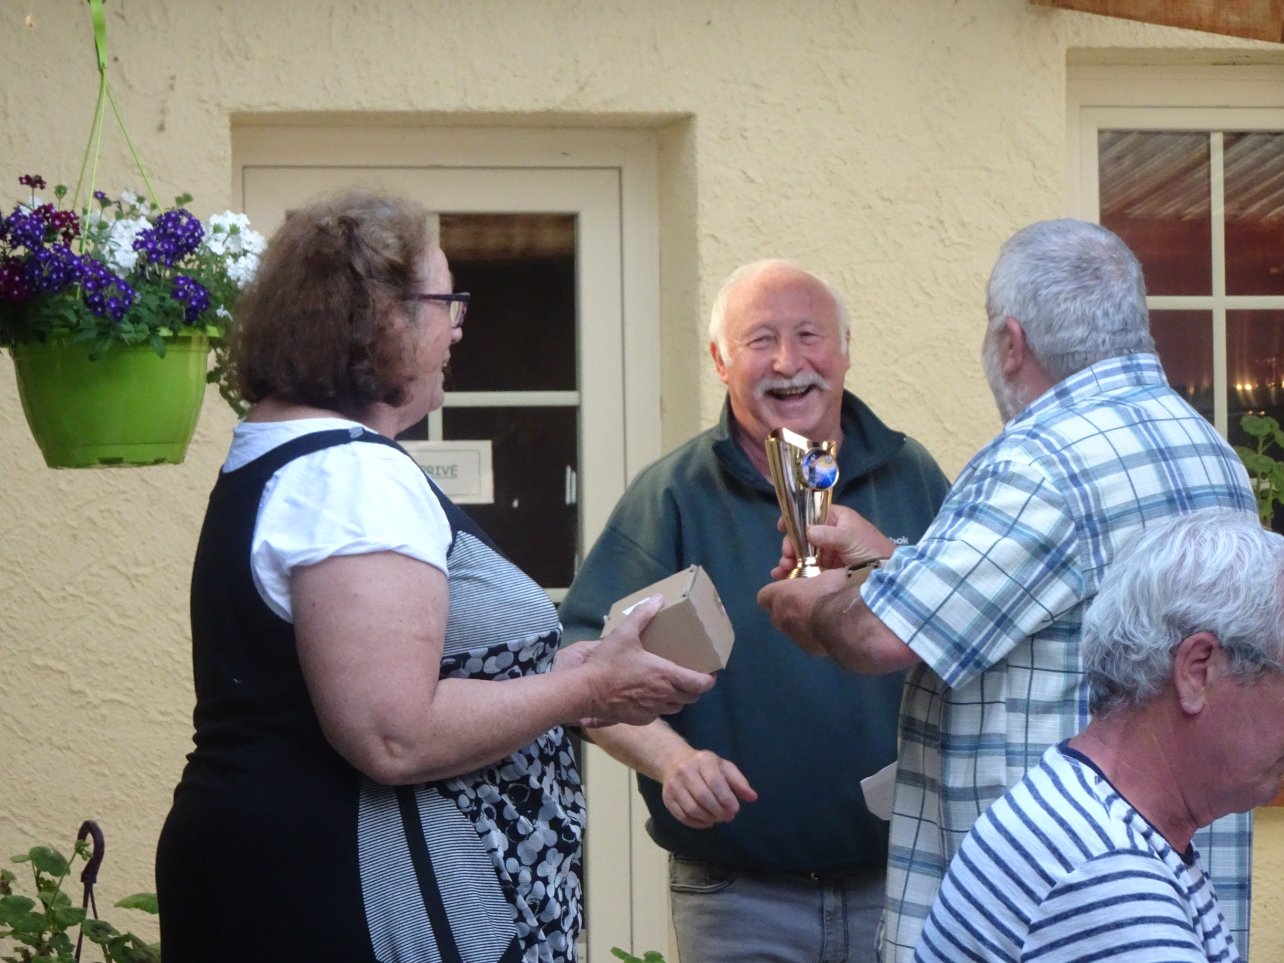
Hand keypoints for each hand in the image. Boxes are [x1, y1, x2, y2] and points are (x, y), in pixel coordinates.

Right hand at [576, 595, 716, 726]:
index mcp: (666, 675)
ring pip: (677, 707)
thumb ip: (643, 615)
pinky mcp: (640, 719)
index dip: (709, 680)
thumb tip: (658, 598)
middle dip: (695, 688)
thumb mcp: (625, 633)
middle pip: (692, 697)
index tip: (710, 674)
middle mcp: (664, 695)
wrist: (586, 690)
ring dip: (679, 698)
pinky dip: (660, 707)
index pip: (700, 684)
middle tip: (691, 677)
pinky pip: (658, 715)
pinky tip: (651, 697)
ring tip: (673, 687)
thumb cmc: (608, 662)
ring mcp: (653, 710)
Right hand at [660, 748, 757, 828]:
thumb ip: (739, 782)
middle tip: (727, 816)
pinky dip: (697, 823)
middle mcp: (685, 771)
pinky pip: (682, 816)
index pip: (715, 782)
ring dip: (708, 818)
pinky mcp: (667, 798)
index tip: (735, 809)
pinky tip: (706, 822)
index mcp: (703, 760)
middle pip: (703, 797)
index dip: (726, 799)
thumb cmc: (705, 766)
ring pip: (692, 809)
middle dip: (718, 811)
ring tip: (717, 818)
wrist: (674, 761)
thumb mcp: (724, 767)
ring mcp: (674, 785)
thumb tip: (753, 797)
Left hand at [757, 567, 850, 653]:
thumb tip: (824, 579)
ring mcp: (792, 635)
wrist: (845, 621)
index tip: (786, 591)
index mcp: (781, 595)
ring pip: (790, 629)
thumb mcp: (826, 575)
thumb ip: (816, 579)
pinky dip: (813, 635)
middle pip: (776, 614)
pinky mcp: (807, 648)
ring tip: (820, 617)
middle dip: (787, 609)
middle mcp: (781, 617)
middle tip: (805, 602)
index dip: (774, 593)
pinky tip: (828, 630)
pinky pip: (805, 640)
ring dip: (800, 623)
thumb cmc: (832, 592)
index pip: (764, 596)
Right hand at [770, 505, 895, 579]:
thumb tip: (807, 532)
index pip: (810, 513)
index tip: (782, 527)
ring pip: (801, 553)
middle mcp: (828, 533)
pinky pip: (805, 568)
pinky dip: (793, 572)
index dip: (795, 518)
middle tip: (787, 556)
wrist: (887, 575)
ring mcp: (826, 552)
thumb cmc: (871, 548)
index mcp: (835, 518)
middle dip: (790, 545)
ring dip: (789, 560)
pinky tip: (782, 576)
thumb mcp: (850, 537)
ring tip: (783, 569)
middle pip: (802, 536)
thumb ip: (829, 534)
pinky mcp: (826, 570)